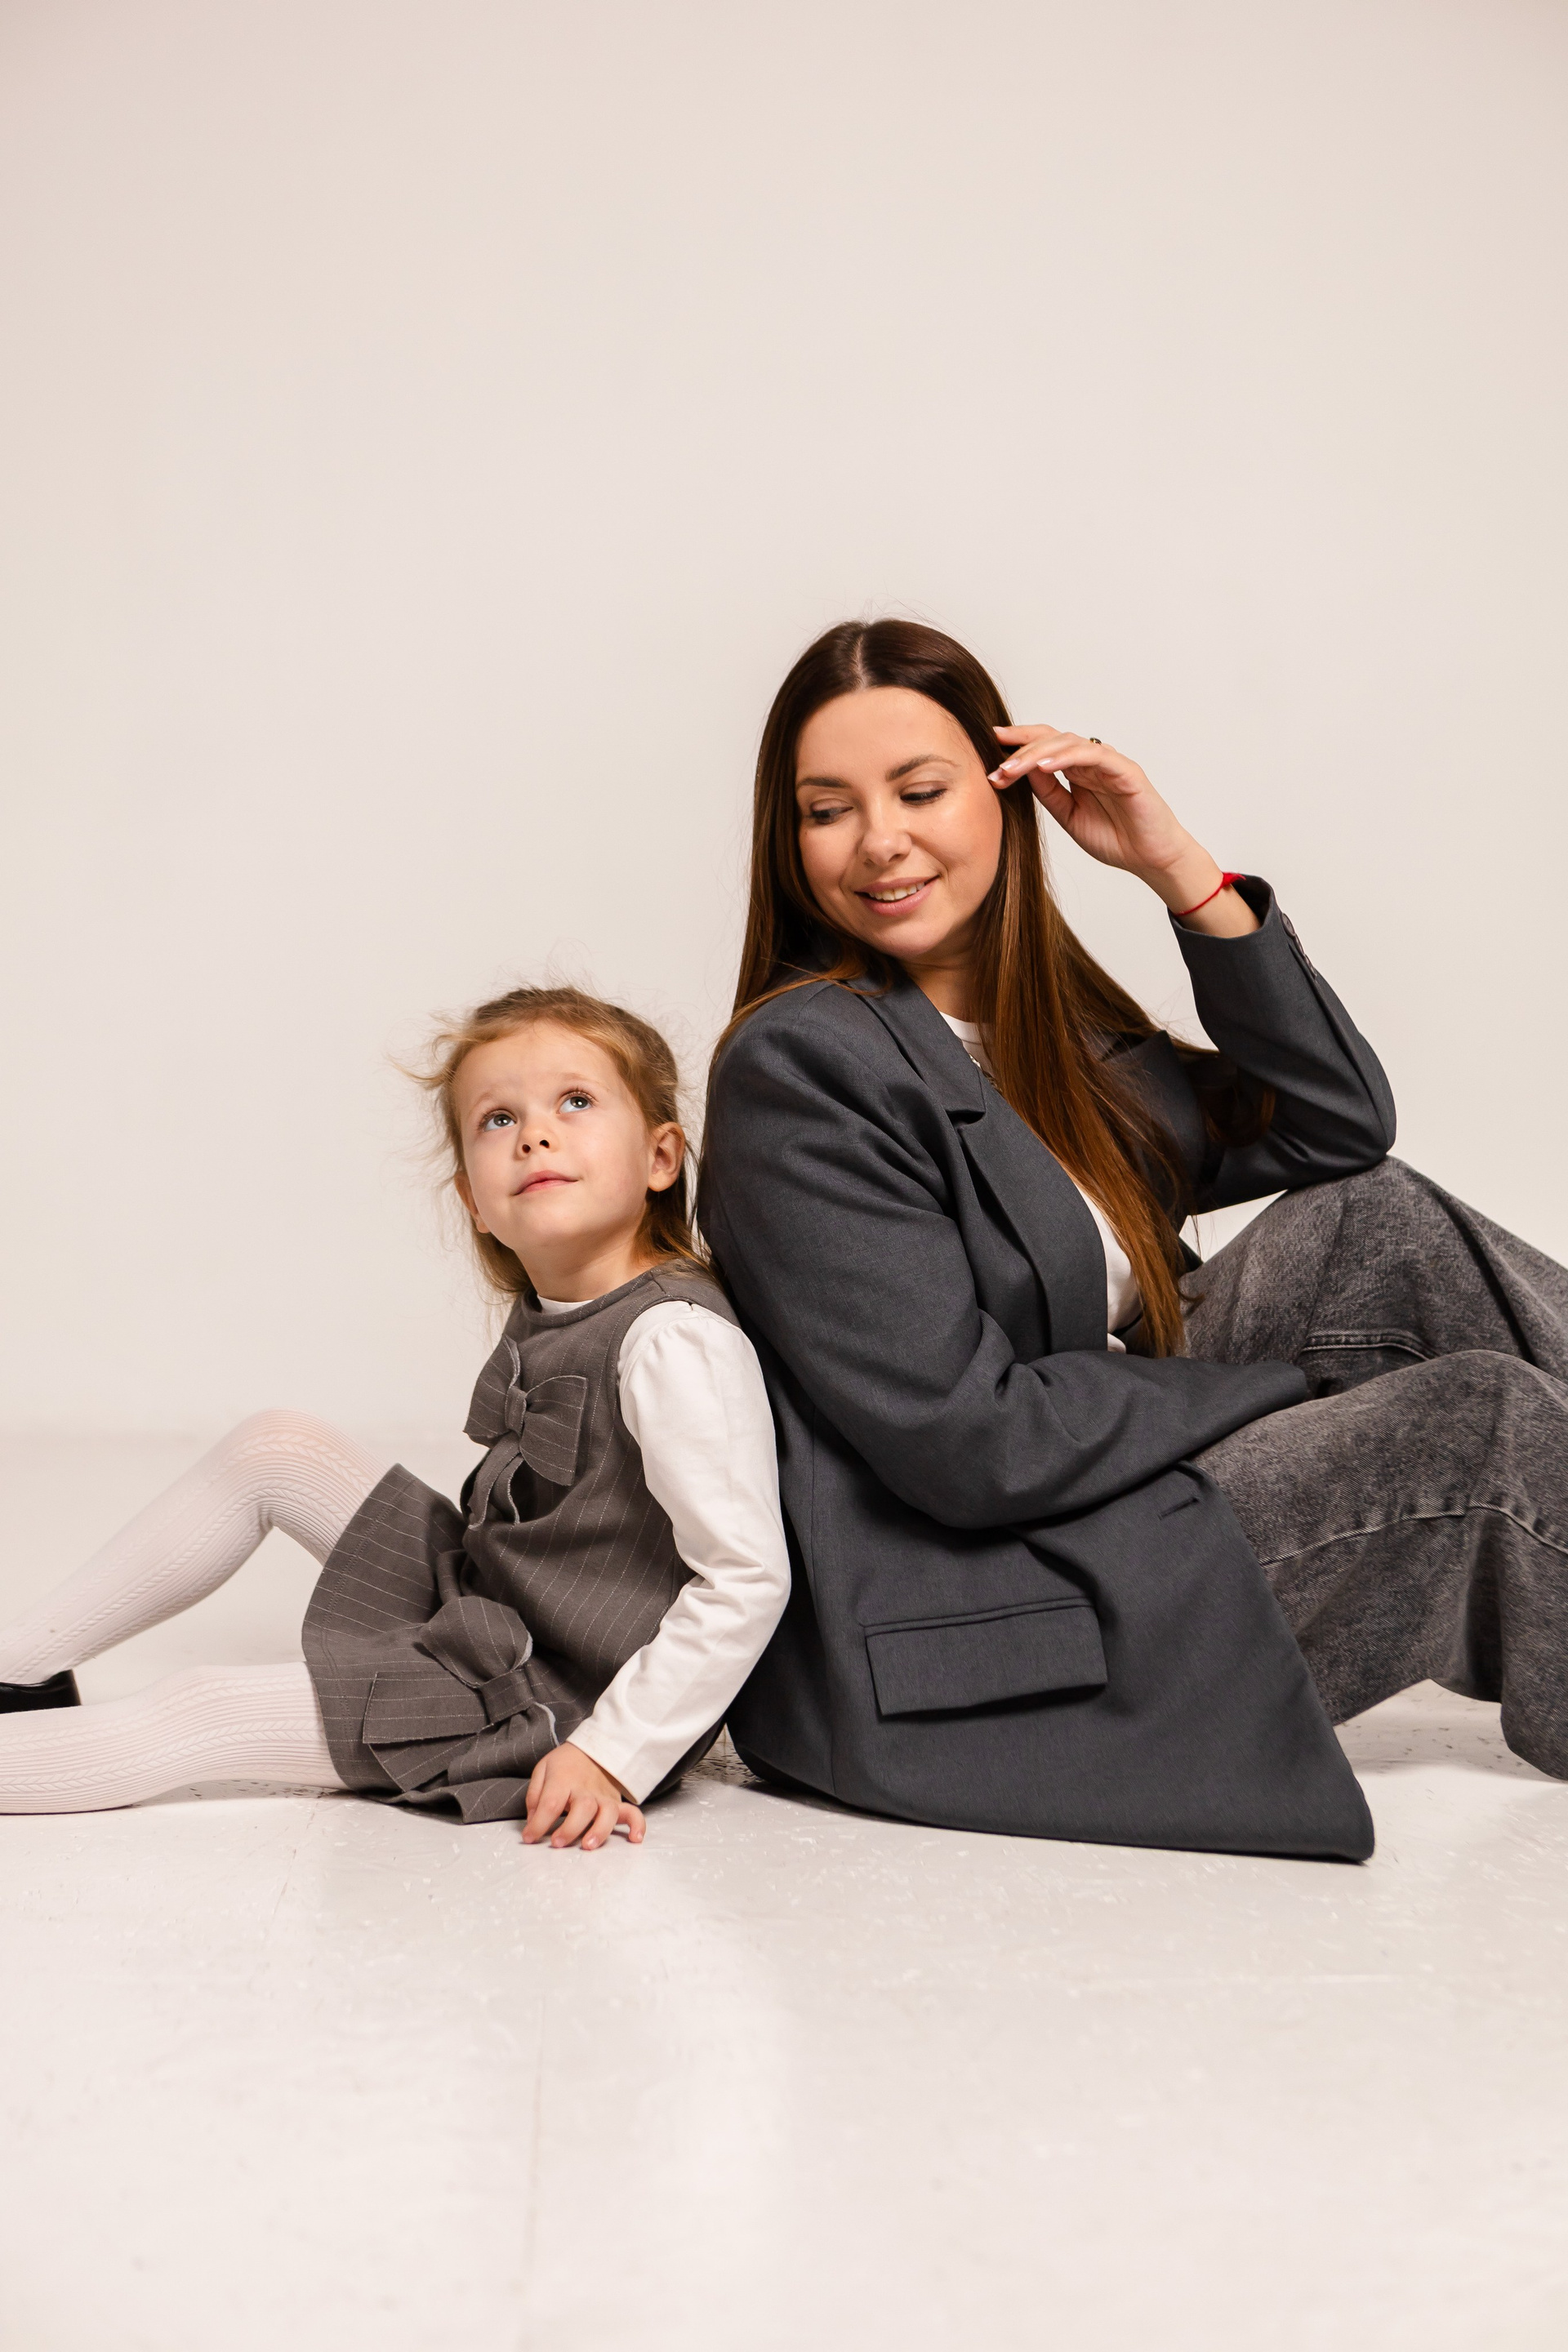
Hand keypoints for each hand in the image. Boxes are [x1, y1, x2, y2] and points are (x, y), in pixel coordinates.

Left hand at [521, 1741, 646, 1850]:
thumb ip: (535, 1796)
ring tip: (588, 1845)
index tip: (528, 1838)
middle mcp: (586, 1789)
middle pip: (583, 1808)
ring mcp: (604, 1797)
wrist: (593, 1749)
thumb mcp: (543, 1770)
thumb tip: (532, 1823)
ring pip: (607, 1813)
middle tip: (557, 1843)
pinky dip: (637, 1826)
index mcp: (563, 1780)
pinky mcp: (616, 1803)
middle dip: (570, 1828)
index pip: (551, 1803)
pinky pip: (632, 1813)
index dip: (538, 1824)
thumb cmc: (564, 1765)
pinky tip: (635, 1839)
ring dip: (599, 1831)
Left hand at [988, 727, 1254, 932]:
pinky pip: (1095, 755)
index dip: (1018, 743)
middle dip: (1020, 749)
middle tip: (995, 765)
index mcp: (1078, 771)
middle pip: (1052, 739)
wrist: (1151, 859)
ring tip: (1012, 768)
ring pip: (1069, 743)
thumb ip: (1048, 794)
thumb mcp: (1069, 817)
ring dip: (1036, 753)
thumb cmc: (1115, 839)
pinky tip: (1044, 766)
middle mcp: (1093, 762)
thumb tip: (1019, 773)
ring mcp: (1110, 764)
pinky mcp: (1127, 771)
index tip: (989, 745)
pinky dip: (1068, 757)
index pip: (1044, 746)